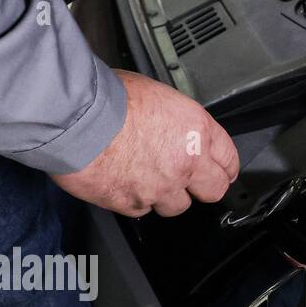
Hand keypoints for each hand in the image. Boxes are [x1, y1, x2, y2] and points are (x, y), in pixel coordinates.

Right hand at [50, 70, 239, 217]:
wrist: (77, 119)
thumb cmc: (110, 98)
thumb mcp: (159, 96)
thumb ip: (177, 120)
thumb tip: (176, 126)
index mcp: (197, 131)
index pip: (228, 158)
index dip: (226, 167)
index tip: (223, 172)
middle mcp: (185, 162)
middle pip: (213, 190)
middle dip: (205, 188)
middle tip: (195, 184)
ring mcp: (160, 186)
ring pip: (177, 206)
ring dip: (167, 196)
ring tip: (149, 179)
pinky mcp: (132, 203)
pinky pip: (142, 210)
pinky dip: (135, 200)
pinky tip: (125, 183)